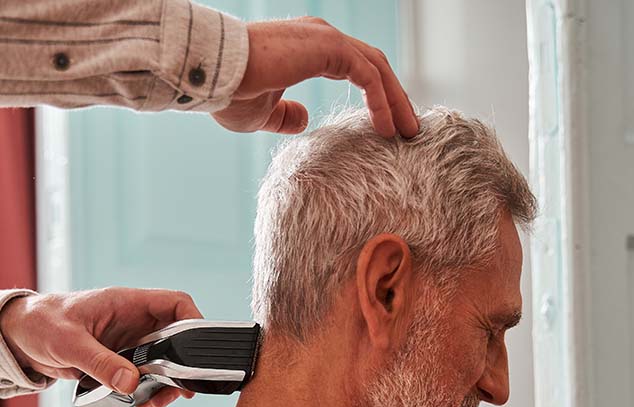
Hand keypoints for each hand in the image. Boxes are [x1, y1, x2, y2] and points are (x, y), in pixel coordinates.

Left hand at [0, 287, 203, 406]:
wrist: (21, 336)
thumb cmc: (41, 323)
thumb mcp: (68, 343)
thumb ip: (100, 362)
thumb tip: (130, 382)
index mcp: (127, 303)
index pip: (176, 304)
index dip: (194, 322)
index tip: (199, 349)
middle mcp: (135, 321)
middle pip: (177, 340)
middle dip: (181, 367)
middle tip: (178, 391)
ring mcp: (131, 341)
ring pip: (165, 362)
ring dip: (165, 384)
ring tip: (153, 404)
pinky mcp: (122, 360)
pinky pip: (146, 375)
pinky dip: (148, 391)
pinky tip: (140, 404)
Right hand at [212, 17, 418, 137]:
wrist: (214, 75)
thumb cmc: (231, 93)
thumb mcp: (264, 113)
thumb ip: (286, 115)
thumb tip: (304, 119)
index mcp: (310, 49)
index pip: (358, 69)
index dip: (377, 97)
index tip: (389, 126)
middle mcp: (322, 37)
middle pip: (374, 67)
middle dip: (396, 99)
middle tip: (410, 130)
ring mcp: (326, 39)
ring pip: (377, 69)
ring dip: (397, 101)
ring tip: (408, 132)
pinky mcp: (328, 47)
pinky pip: (367, 76)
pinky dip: (382, 101)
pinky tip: (387, 127)